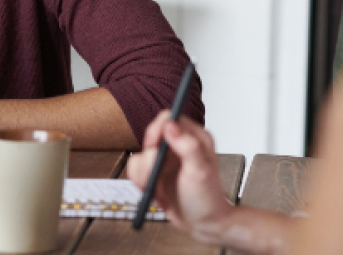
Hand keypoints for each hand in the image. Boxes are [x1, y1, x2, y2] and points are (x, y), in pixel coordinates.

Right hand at [126, 113, 233, 237]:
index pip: (168, 118)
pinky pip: (136, 168)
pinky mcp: (155, 171)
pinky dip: (139, 180)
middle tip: (155, 173)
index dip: (157, 130)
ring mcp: (166, 158)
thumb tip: (170, 124)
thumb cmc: (206, 199)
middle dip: (149, 157)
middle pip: (150, 136)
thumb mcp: (200, 171)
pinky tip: (153, 191)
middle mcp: (178, 145)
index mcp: (194, 138)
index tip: (154, 146)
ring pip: (140, 153)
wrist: (202, 224)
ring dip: (143, 172)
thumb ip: (187, 146)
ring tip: (156, 187)